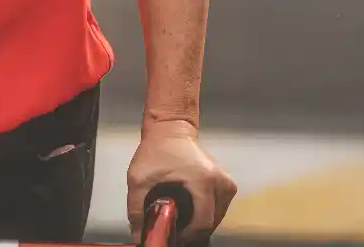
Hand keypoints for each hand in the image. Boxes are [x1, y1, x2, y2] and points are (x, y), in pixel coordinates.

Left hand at [126, 121, 235, 243]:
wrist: (171, 129)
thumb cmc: (157, 150)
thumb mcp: (139, 179)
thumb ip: (137, 209)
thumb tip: (140, 235)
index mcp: (203, 180)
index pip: (203, 222)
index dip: (187, 234)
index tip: (173, 235)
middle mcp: (221, 182)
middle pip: (212, 222)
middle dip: (192, 230)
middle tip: (174, 228)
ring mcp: (226, 183)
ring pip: (217, 217)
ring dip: (200, 222)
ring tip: (181, 218)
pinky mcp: (227, 183)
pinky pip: (219, 208)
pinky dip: (206, 213)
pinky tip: (191, 210)